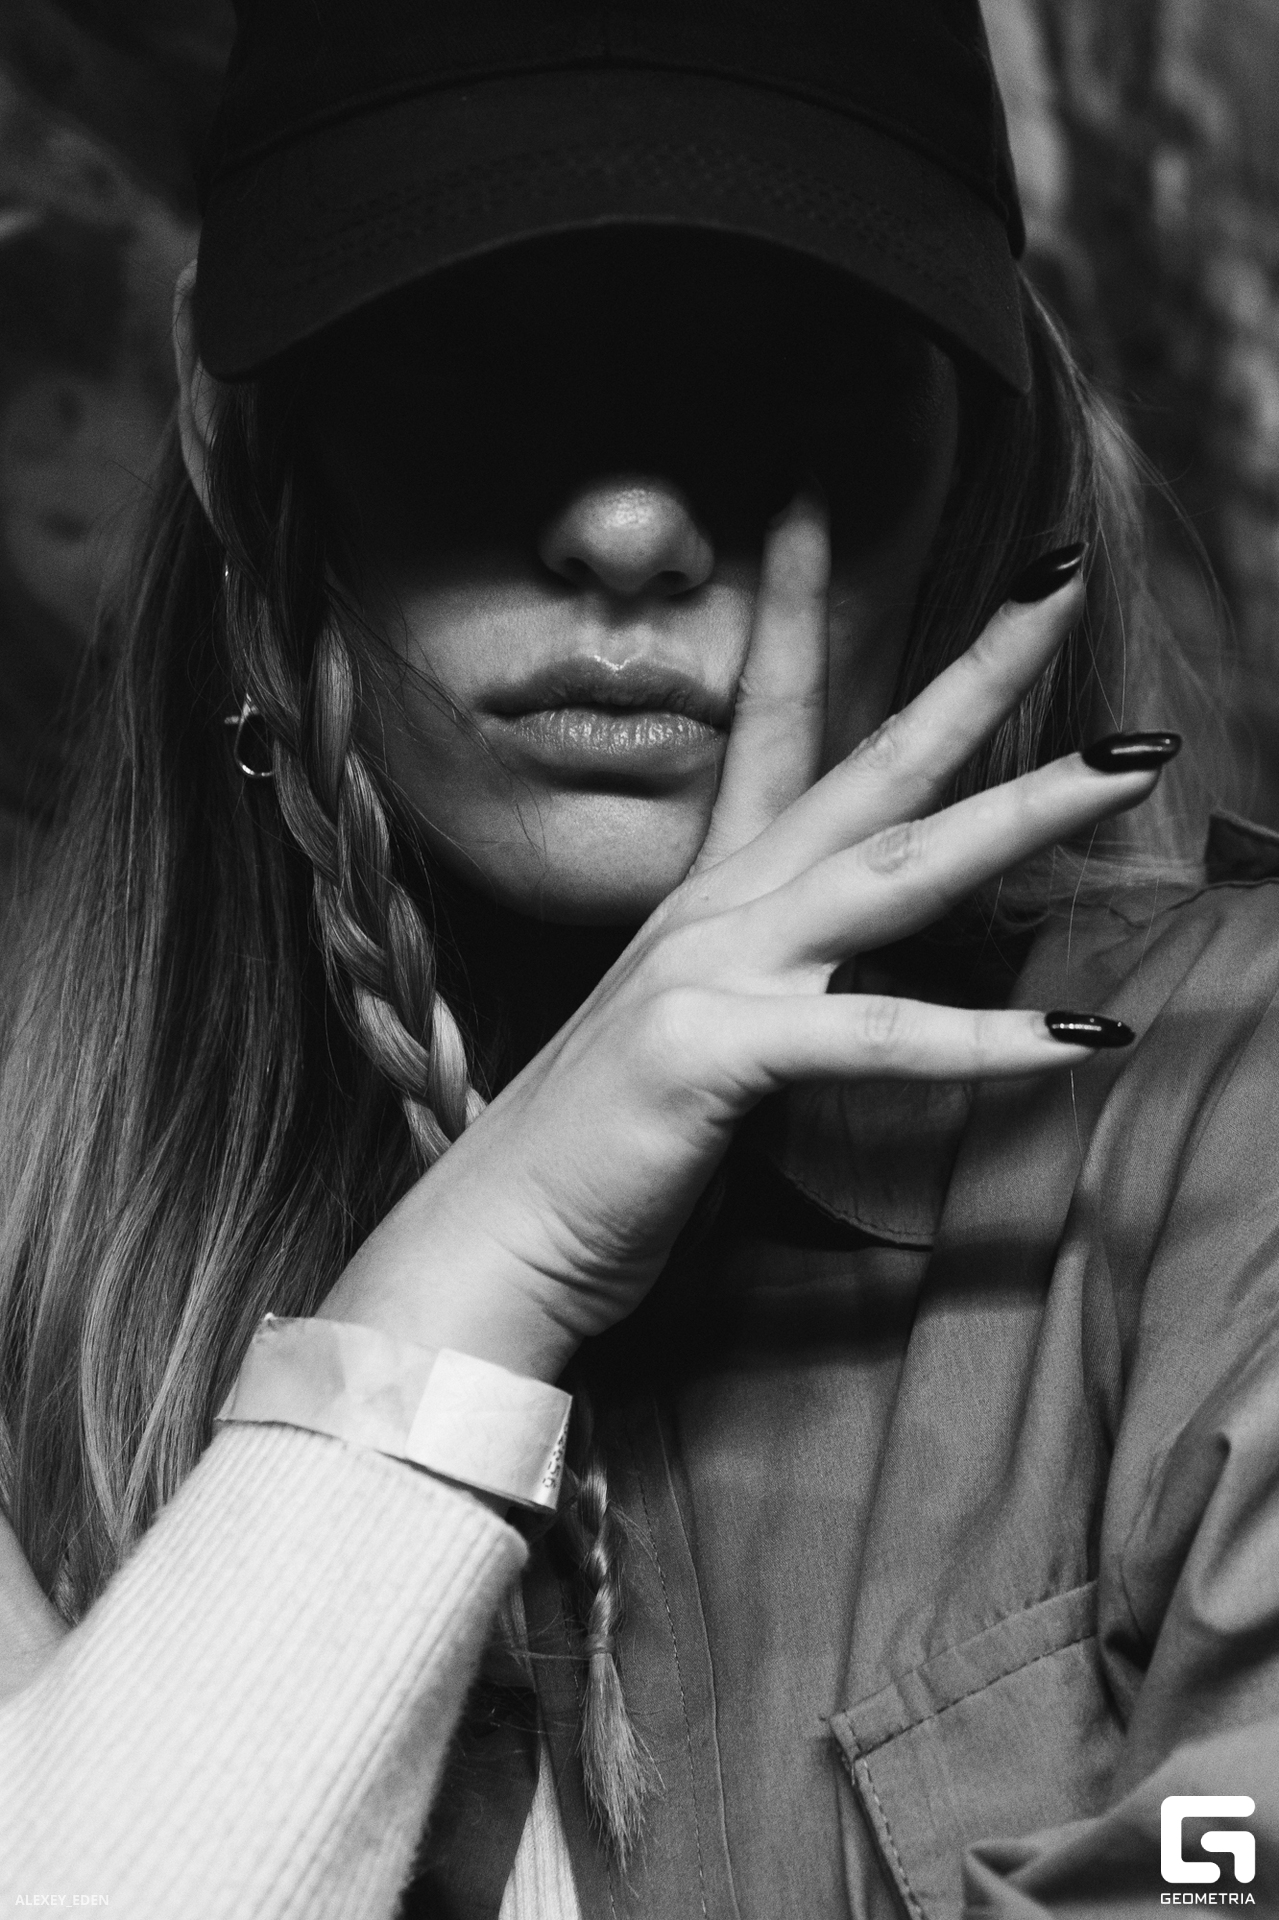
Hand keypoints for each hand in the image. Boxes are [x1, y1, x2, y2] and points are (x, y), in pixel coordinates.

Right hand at [324, 498, 1159, 1377]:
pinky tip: (1082, 1041)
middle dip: (974, 669)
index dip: (795, 614)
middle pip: (869, 763)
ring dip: (1022, 810)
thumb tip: (842, 975)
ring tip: (1130, 761)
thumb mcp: (699, 1035)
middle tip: (1060, 579)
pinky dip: (982, 1045)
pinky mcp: (714, 1053)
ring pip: (896, 869)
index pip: (763, 724)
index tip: (817, 505)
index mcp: (711, 895)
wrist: (495, 1238)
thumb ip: (773, 984)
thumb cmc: (603, 1148)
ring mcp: (712, 969)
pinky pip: (873, 1040)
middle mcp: (718, 908)